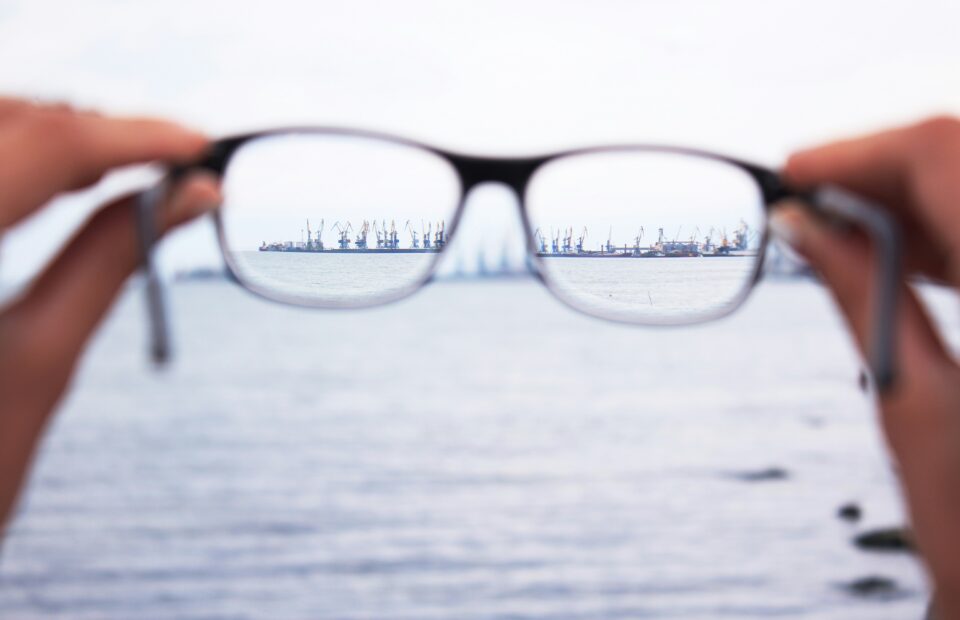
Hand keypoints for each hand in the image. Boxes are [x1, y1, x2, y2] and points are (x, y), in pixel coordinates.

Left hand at [0, 98, 220, 527]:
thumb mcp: (45, 357)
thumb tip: (192, 196)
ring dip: (51, 137)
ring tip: (116, 170)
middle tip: (170, 164)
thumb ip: (114, 257)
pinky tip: (51, 180)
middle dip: (93, 130)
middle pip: (7, 122)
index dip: (135, 135)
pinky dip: (14, 158)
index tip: (199, 146)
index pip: (46, 146)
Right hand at [776, 116, 959, 617]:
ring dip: (916, 199)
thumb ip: (859, 293)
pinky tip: (909, 253)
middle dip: (884, 171)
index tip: (796, 174)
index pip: (943, 156)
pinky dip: (950, 230)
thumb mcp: (911, 403)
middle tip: (810, 205)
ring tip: (844, 231)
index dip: (860, 152)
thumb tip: (805, 226)